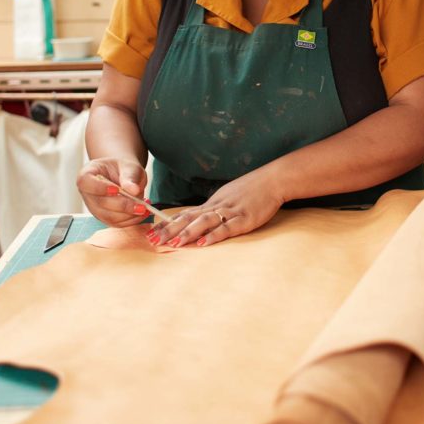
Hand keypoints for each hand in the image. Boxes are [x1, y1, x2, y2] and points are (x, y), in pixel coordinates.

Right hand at [77, 157, 148, 226]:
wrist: (125, 175)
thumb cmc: (124, 168)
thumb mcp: (129, 166)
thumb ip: (130, 176)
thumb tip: (134, 190)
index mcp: (87, 174)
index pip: (85, 183)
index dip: (99, 188)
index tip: (117, 189)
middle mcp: (88, 193)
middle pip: (100, 203)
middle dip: (123, 205)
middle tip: (141, 204)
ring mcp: (94, 208)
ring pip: (109, 217)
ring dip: (129, 215)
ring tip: (145, 207)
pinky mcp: (105, 218)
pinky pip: (117, 223)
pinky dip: (132, 220)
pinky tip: (142, 212)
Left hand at [148, 166, 284, 247]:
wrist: (273, 180)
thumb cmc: (252, 190)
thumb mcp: (229, 197)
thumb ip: (215, 209)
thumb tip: (199, 220)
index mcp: (212, 203)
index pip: (185, 214)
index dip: (167, 224)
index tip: (151, 233)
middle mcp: (217, 206)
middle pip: (189, 218)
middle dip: (169, 230)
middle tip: (153, 240)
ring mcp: (231, 212)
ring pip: (204, 222)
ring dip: (187, 233)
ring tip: (173, 243)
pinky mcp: (245, 218)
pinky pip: (227, 227)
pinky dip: (214, 235)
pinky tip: (204, 243)